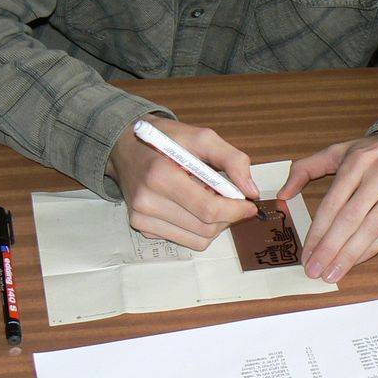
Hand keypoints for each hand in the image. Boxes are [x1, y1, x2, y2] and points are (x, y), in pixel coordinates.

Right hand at [108, 116, 259, 250]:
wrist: (126, 147)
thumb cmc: (166, 140)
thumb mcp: (202, 137)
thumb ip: (232, 160)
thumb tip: (251, 191)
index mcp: (161, 175)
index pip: (208, 209)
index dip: (235, 210)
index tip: (249, 204)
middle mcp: (147, 201)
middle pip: (206, 228)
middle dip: (228, 217)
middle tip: (231, 200)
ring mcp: (141, 218)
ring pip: (198, 240)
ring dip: (215, 225)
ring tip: (211, 201)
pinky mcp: (141, 227)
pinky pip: (184, 240)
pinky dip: (197, 229)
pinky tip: (192, 207)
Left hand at [279, 131, 377, 281]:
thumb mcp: (342, 150)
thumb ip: (307, 168)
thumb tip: (282, 193)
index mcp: (356, 163)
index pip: (332, 204)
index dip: (317, 232)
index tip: (306, 253)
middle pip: (349, 220)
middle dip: (329, 249)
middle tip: (314, 271)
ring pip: (369, 230)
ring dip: (349, 256)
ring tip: (332, 274)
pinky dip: (371, 250)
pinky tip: (356, 262)